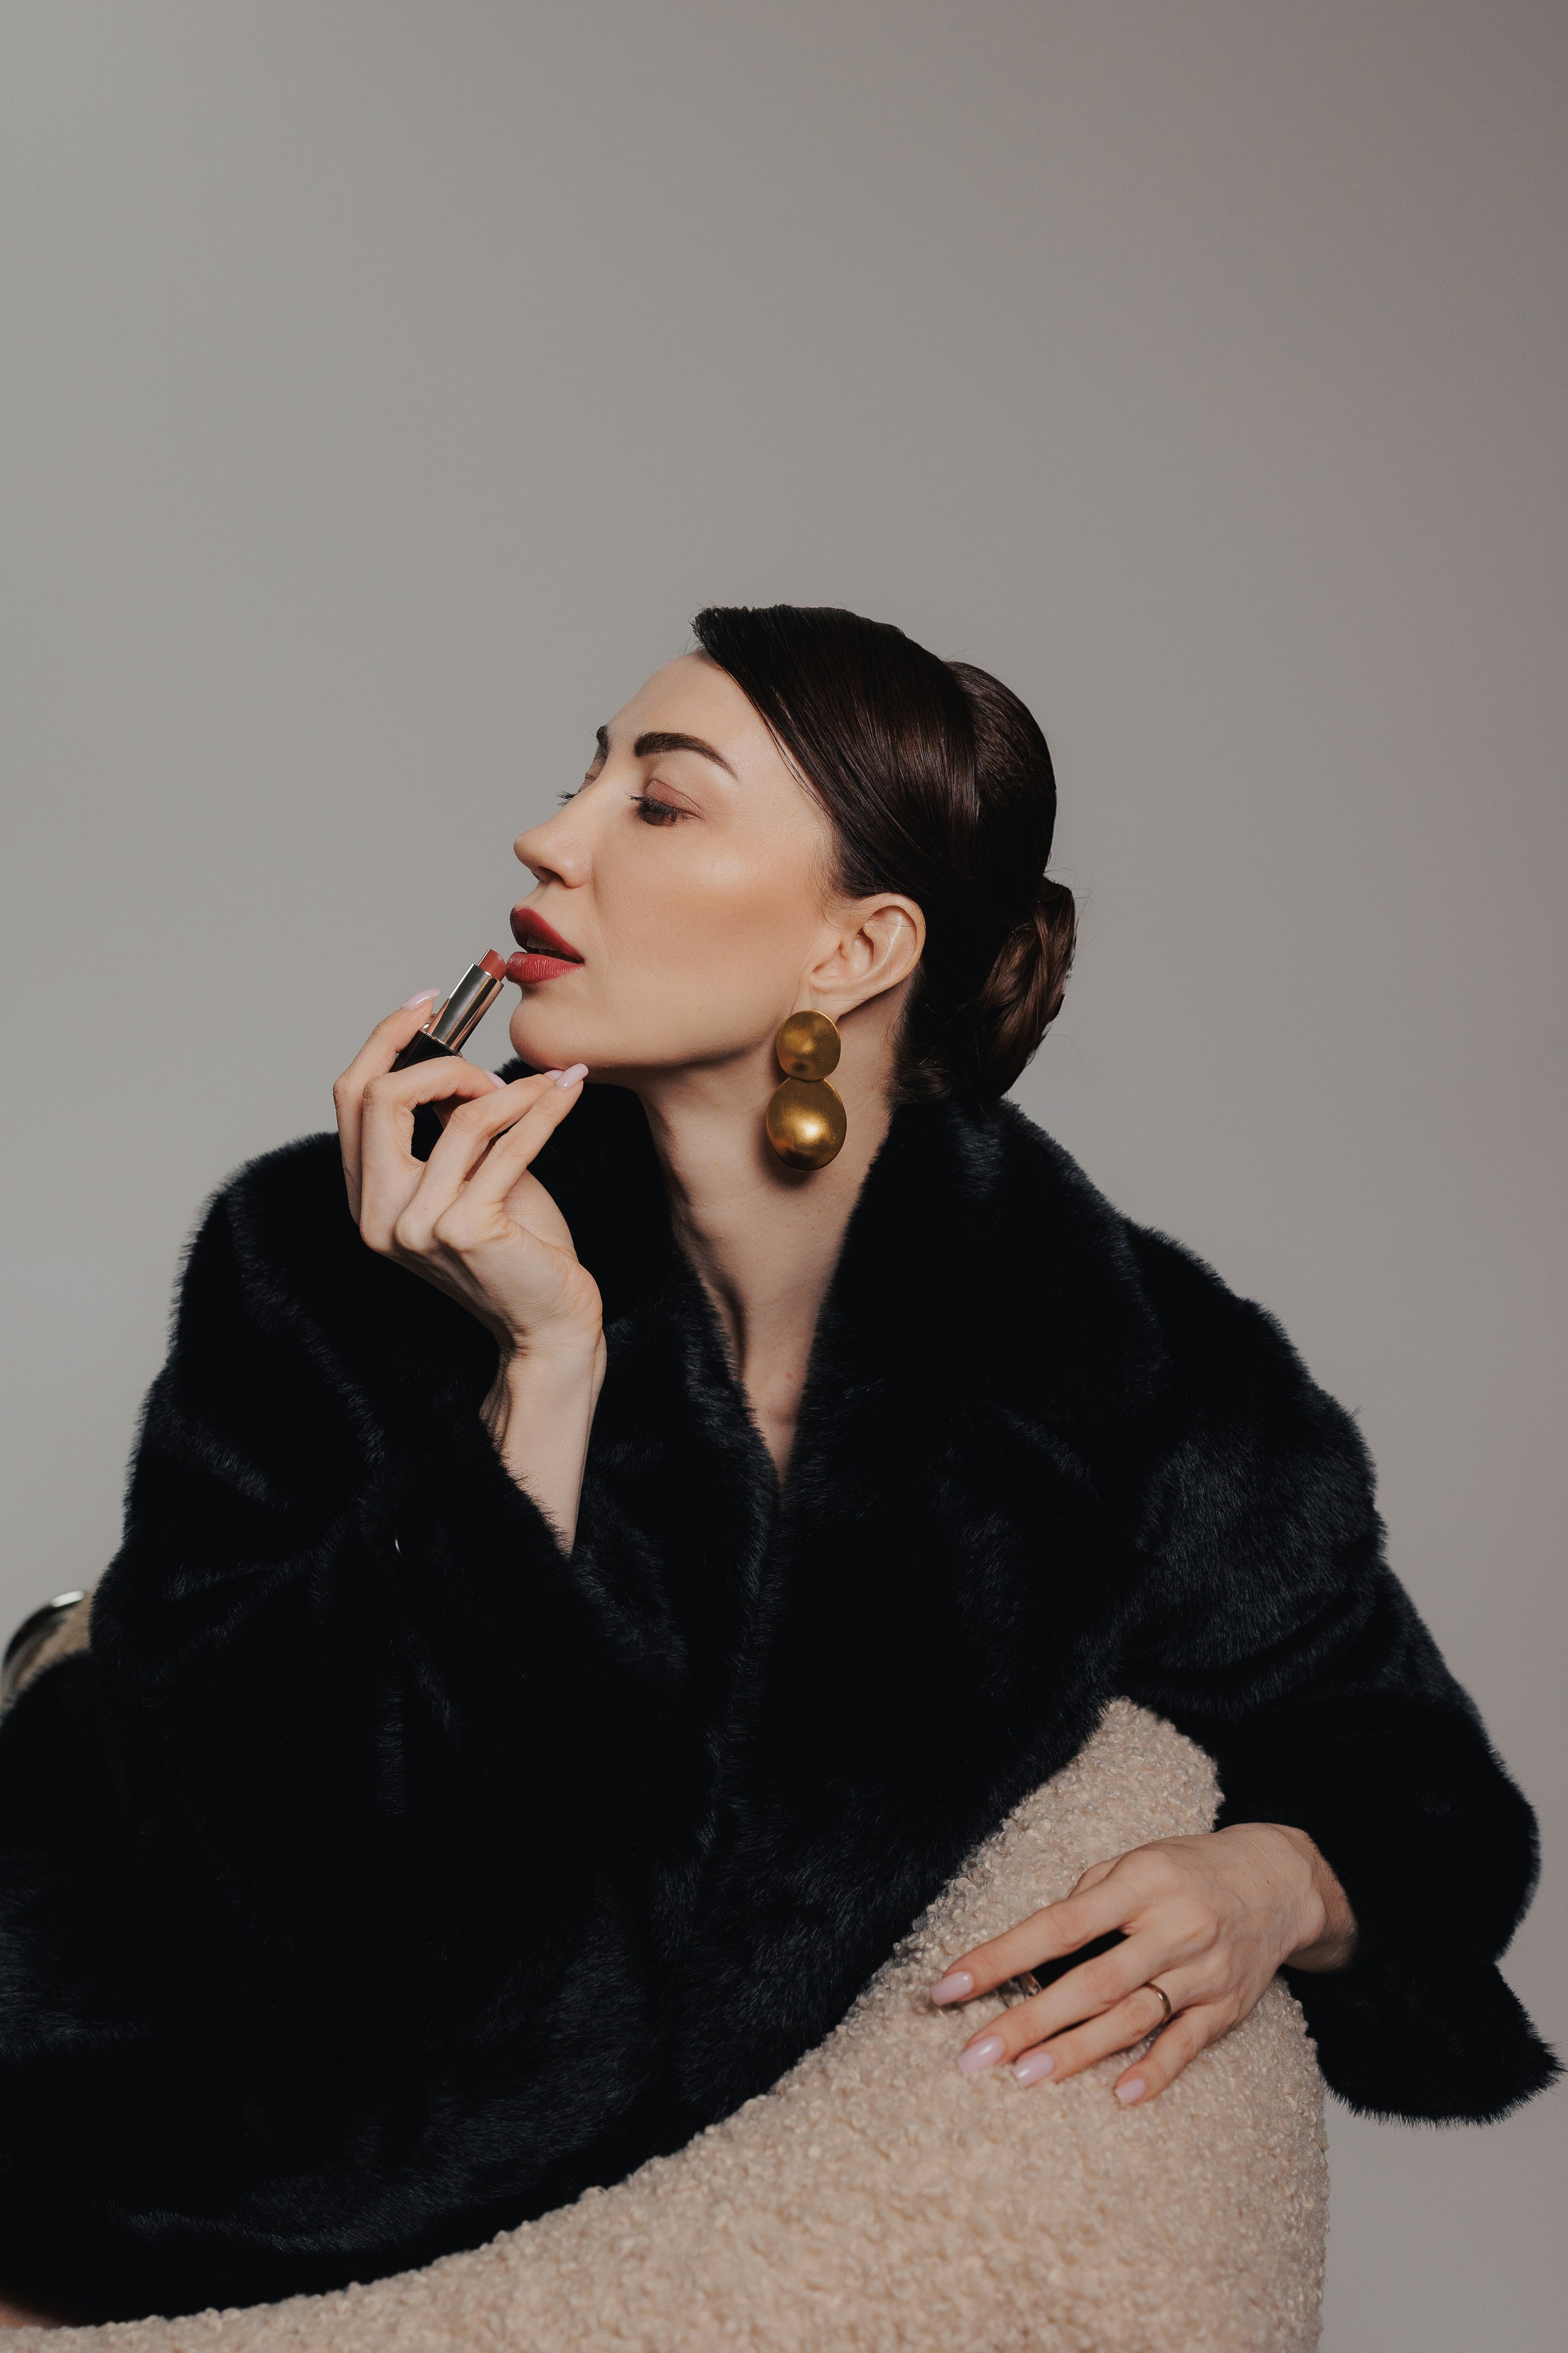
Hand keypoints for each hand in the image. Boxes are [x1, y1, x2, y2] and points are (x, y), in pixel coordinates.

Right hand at [333, 999, 605, 1544]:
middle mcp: (377, 1214)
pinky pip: (506, 1143)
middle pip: (381, 1095)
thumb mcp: (473, 1174)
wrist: (551, 1323)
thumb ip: (448, 1126)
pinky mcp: (464, 1230)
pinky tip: (568, 1093)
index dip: (386, 1039)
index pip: (351, 1096)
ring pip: (459, 1116)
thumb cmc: (520, 1248)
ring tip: (551, 1086)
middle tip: (495, 1067)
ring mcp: (415, 1226)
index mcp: (367, 1197)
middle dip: (443, 1062)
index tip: (428, 1003)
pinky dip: (543, 1111)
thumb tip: (450, 1054)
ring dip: (513, 1090)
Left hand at [928, 1822, 1356, 2105]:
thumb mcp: (1133, 1864)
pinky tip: (1120, 2098)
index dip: (999, 1957)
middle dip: (1027, 2021)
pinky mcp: (1226, 2008)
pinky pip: (1185, 2044)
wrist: (1277, 1883)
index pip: (1056, 1925)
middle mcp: (1171, 1927)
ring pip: (1131, 2017)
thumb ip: (1085, 1903)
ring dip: (1076, 2052)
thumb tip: (1030, 1957)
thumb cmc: (1184, 1871)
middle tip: (974, 2056)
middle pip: (1090, 1981)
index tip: (948, 1986)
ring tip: (1023, 2079)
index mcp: (1139, 1882)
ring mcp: (1202, 1971)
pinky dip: (1154, 2072)